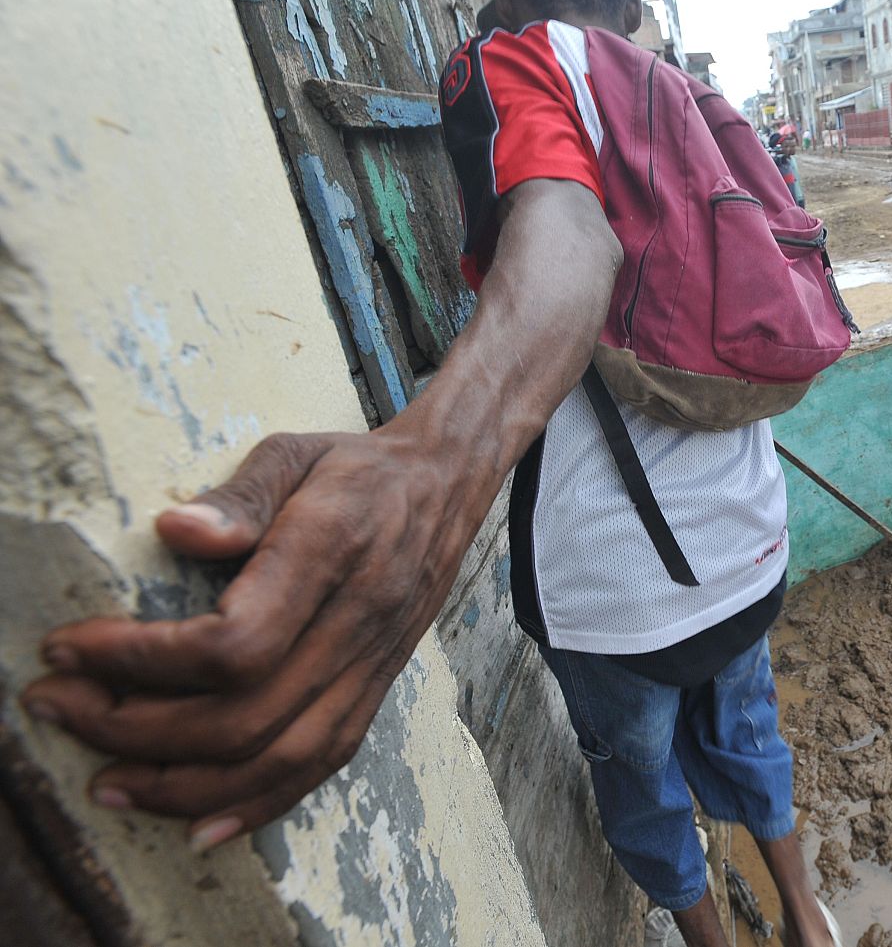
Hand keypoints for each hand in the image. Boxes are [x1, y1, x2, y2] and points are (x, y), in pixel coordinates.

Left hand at [23, 427, 481, 851]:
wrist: (448, 488)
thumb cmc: (358, 468)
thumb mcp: (294, 452)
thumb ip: (238, 494)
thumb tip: (174, 531)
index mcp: (332, 553)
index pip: (234, 641)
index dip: (140, 660)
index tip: (69, 649)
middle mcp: (357, 622)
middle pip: (244, 716)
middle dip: (135, 729)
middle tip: (59, 707)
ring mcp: (371, 666)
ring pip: (279, 758)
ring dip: (184, 784)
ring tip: (108, 781)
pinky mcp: (375, 690)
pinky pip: (319, 767)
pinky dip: (255, 806)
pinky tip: (195, 821)